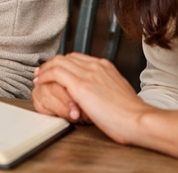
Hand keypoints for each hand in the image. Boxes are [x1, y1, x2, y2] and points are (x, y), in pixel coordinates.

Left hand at [33, 53, 155, 144]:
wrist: (139, 120)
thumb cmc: (132, 115)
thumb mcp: (118, 94)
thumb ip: (106, 88)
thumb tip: (98, 95)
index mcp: (106, 67)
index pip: (78, 58)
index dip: (63, 63)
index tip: (54, 71)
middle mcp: (96, 66)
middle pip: (67, 57)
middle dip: (51, 64)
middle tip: (41, 73)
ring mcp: (88, 74)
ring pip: (58, 62)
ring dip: (45, 69)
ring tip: (38, 78)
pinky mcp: (81, 85)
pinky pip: (56, 73)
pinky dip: (45, 76)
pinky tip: (41, 83)